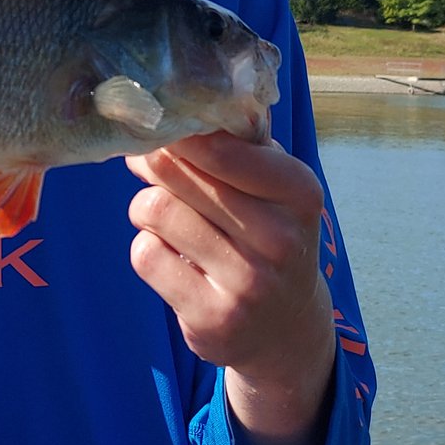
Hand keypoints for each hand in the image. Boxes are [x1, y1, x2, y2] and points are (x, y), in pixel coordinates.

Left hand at [127, 133, 335, 444]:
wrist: (285, 327)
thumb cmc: (268, 234)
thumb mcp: (274, 187)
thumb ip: (234, 147)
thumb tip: (162, 116)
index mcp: (299, 193)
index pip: (222, 147)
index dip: (180, 133)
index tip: (166, 130)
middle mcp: (280, 239)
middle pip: (179, 174)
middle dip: (155, 163)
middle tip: (147, 160)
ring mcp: (248, 284)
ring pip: (156, 211)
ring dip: (146, 207)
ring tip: (160, 214)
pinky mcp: (211, 318)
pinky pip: (146, 255)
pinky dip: (147, 247)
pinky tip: (169, 255)